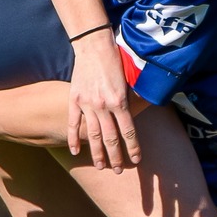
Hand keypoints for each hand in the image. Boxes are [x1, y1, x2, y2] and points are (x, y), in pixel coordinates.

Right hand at [67, 30, 139, 170]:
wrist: (93, 45)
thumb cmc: (116, 60)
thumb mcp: (129, 80)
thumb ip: (134, 98)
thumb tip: (144, 111)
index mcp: (120, 101)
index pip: (128, 132)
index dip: (133, 148)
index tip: (136, 160)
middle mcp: (103, 106)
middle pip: (110, 138)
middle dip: (115, 156)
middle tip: (117, 171)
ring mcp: (87, 104)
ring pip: (92, 135)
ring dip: (97, 153)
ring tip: (101, 166)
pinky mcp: (74, 99)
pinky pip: (73, 123)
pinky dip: (74, 138)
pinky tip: (75, 152)